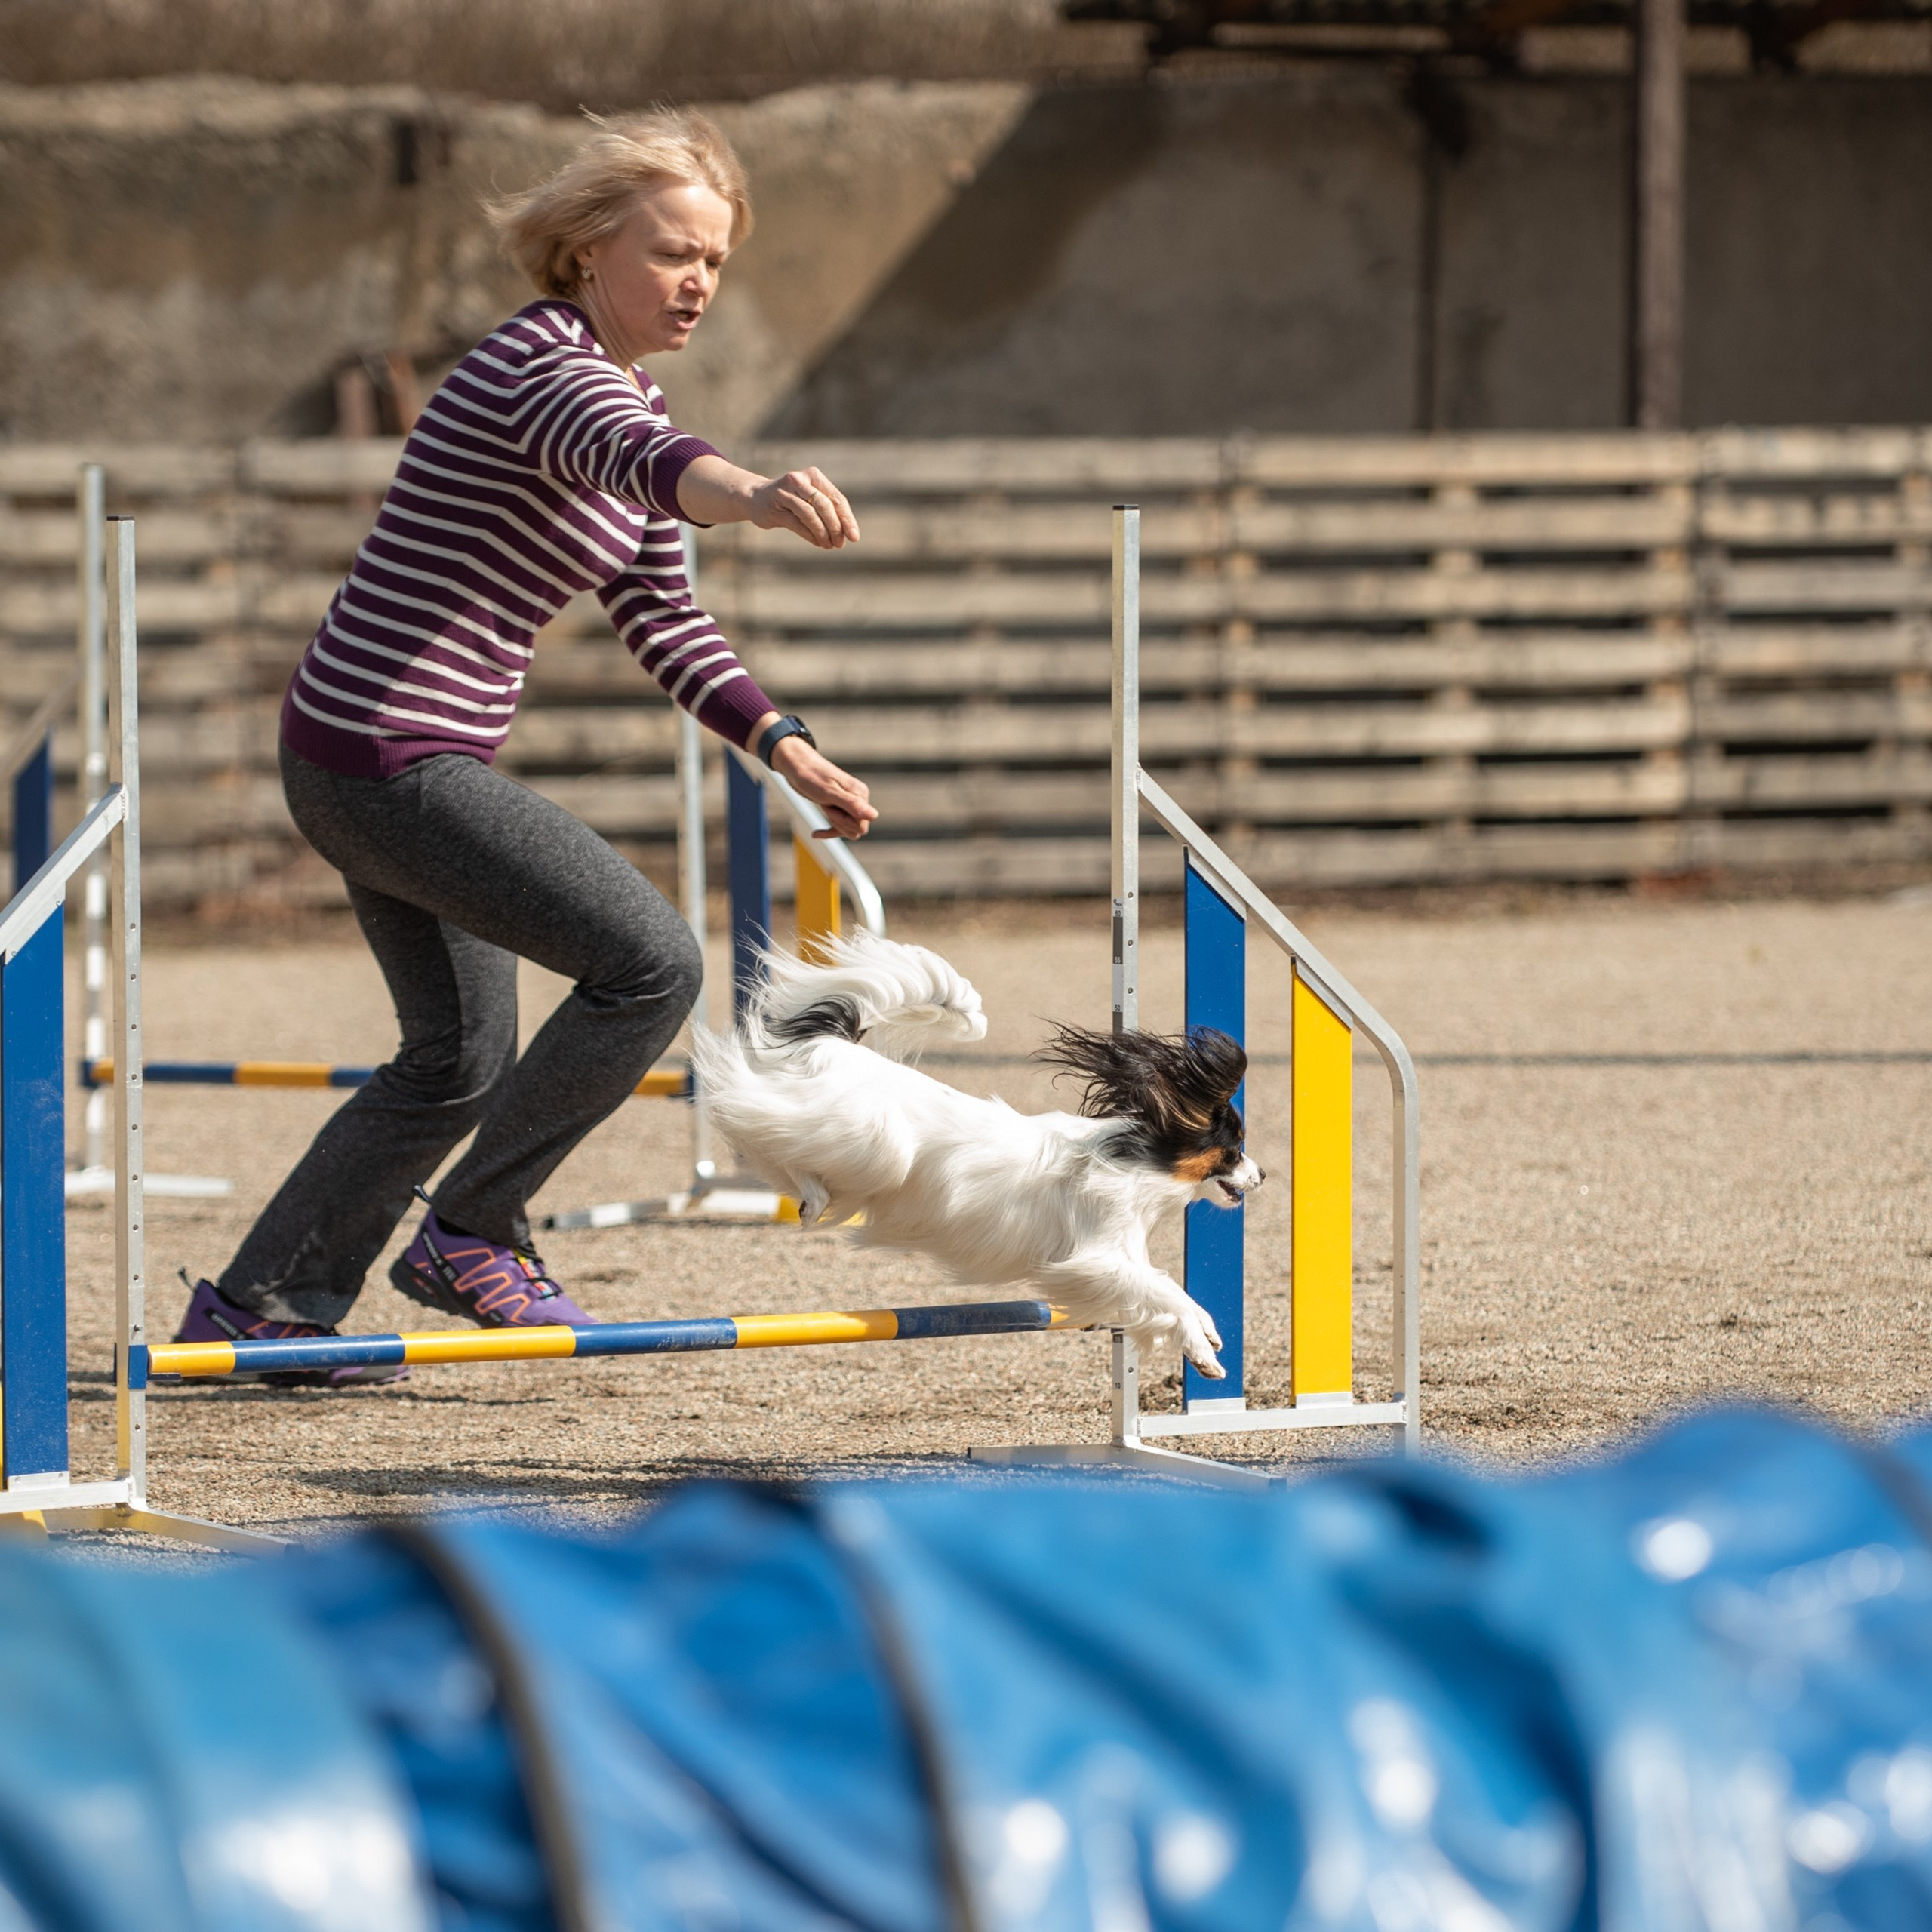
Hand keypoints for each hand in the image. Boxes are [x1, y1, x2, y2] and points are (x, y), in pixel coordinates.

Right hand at [678, 456, 859, 549]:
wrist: (755, 497)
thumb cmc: (790, 501)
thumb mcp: (810, 500)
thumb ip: (827, 511)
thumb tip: (846, 534)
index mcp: (813, 476)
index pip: (836, 498)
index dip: (847, 519)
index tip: (854, 537)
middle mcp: (799, 480)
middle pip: (824, 505)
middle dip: (836, 527)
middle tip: (841, 544)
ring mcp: (785, 492)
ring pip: (810, 514)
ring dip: (822, 533)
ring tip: (829, 546)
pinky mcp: (774, 507)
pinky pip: (796, 523)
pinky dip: (810, 535)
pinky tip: (818, 543)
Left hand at [768, 732, 876, 839]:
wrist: (796, 766)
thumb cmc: (811, 776)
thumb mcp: (830, 793)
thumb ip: (853, 805)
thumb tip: (874, 816)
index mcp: (860, 793)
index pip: (861, 825)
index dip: (844, 821)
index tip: (830, 806)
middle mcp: (858, 798)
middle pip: (856, 828)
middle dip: (839, 822)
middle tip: (826, 805)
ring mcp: (849, 803)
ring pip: (849, 829)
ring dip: (834, 823)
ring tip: (823, 806)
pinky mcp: (839, 806)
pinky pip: (841, 826)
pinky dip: (829, 831)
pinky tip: (816, 833)